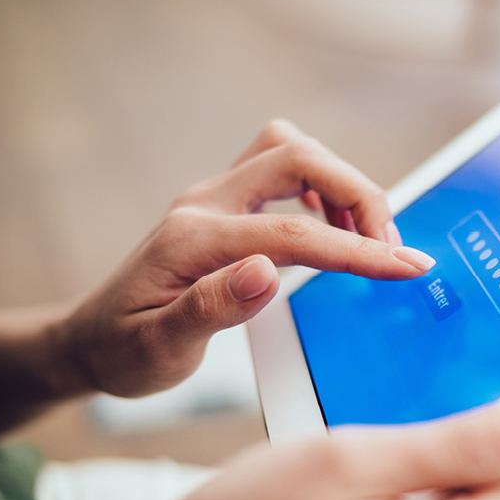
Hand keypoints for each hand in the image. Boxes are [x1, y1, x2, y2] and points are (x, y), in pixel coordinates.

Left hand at [58, 119, 434, 397]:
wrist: (90, 339)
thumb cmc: (125, 350)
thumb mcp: (160, 350)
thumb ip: (211, 309)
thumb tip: (265, 272)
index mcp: (194, 240)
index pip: (294, 233)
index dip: (359, 249)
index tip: (409, 267)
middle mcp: (205, 203)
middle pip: (296, 155)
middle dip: (357, 193)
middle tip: (391, 248)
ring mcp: (215, 197)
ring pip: (291, 148)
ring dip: (339, 181)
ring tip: (366, 235)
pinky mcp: (226, 204)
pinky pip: (284, 167)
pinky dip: (322, 187)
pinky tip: (333, 227)